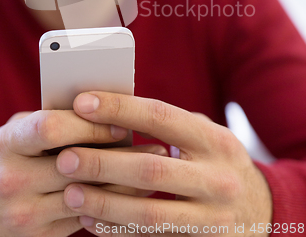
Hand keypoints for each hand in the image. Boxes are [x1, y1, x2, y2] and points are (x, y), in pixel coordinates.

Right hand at [0, 108, 164, 236]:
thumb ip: (50, 120)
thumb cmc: (3, 160)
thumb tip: (101, 108)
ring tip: (154, 169)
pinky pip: (87, 219)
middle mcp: (13, 180)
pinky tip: (135, 192)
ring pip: (89, 196)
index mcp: (8, 144)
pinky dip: (114, 205)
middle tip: (154, 146)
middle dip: (120, 155)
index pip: (52, 128)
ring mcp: (26, 213)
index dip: (89, 124)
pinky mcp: (40, 236)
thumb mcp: (15, 133)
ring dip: (127, 183)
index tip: (120, 122)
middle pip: (78, 165)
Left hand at [57, 92, 272, 236]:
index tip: (83, 103)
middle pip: (150, 169)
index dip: (119, 108)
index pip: (160, 117)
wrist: (263, 210)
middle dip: (103, 163)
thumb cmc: (219, 162)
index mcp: (213, 139)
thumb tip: (112, 108)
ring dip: (105, 202)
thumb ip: (170, 125)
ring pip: (149, 212)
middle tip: (65, 158)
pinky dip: (117, 229)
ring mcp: (212, 216)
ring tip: (70, 192)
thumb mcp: (206, 136)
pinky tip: (91, 219)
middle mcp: (217, 177)